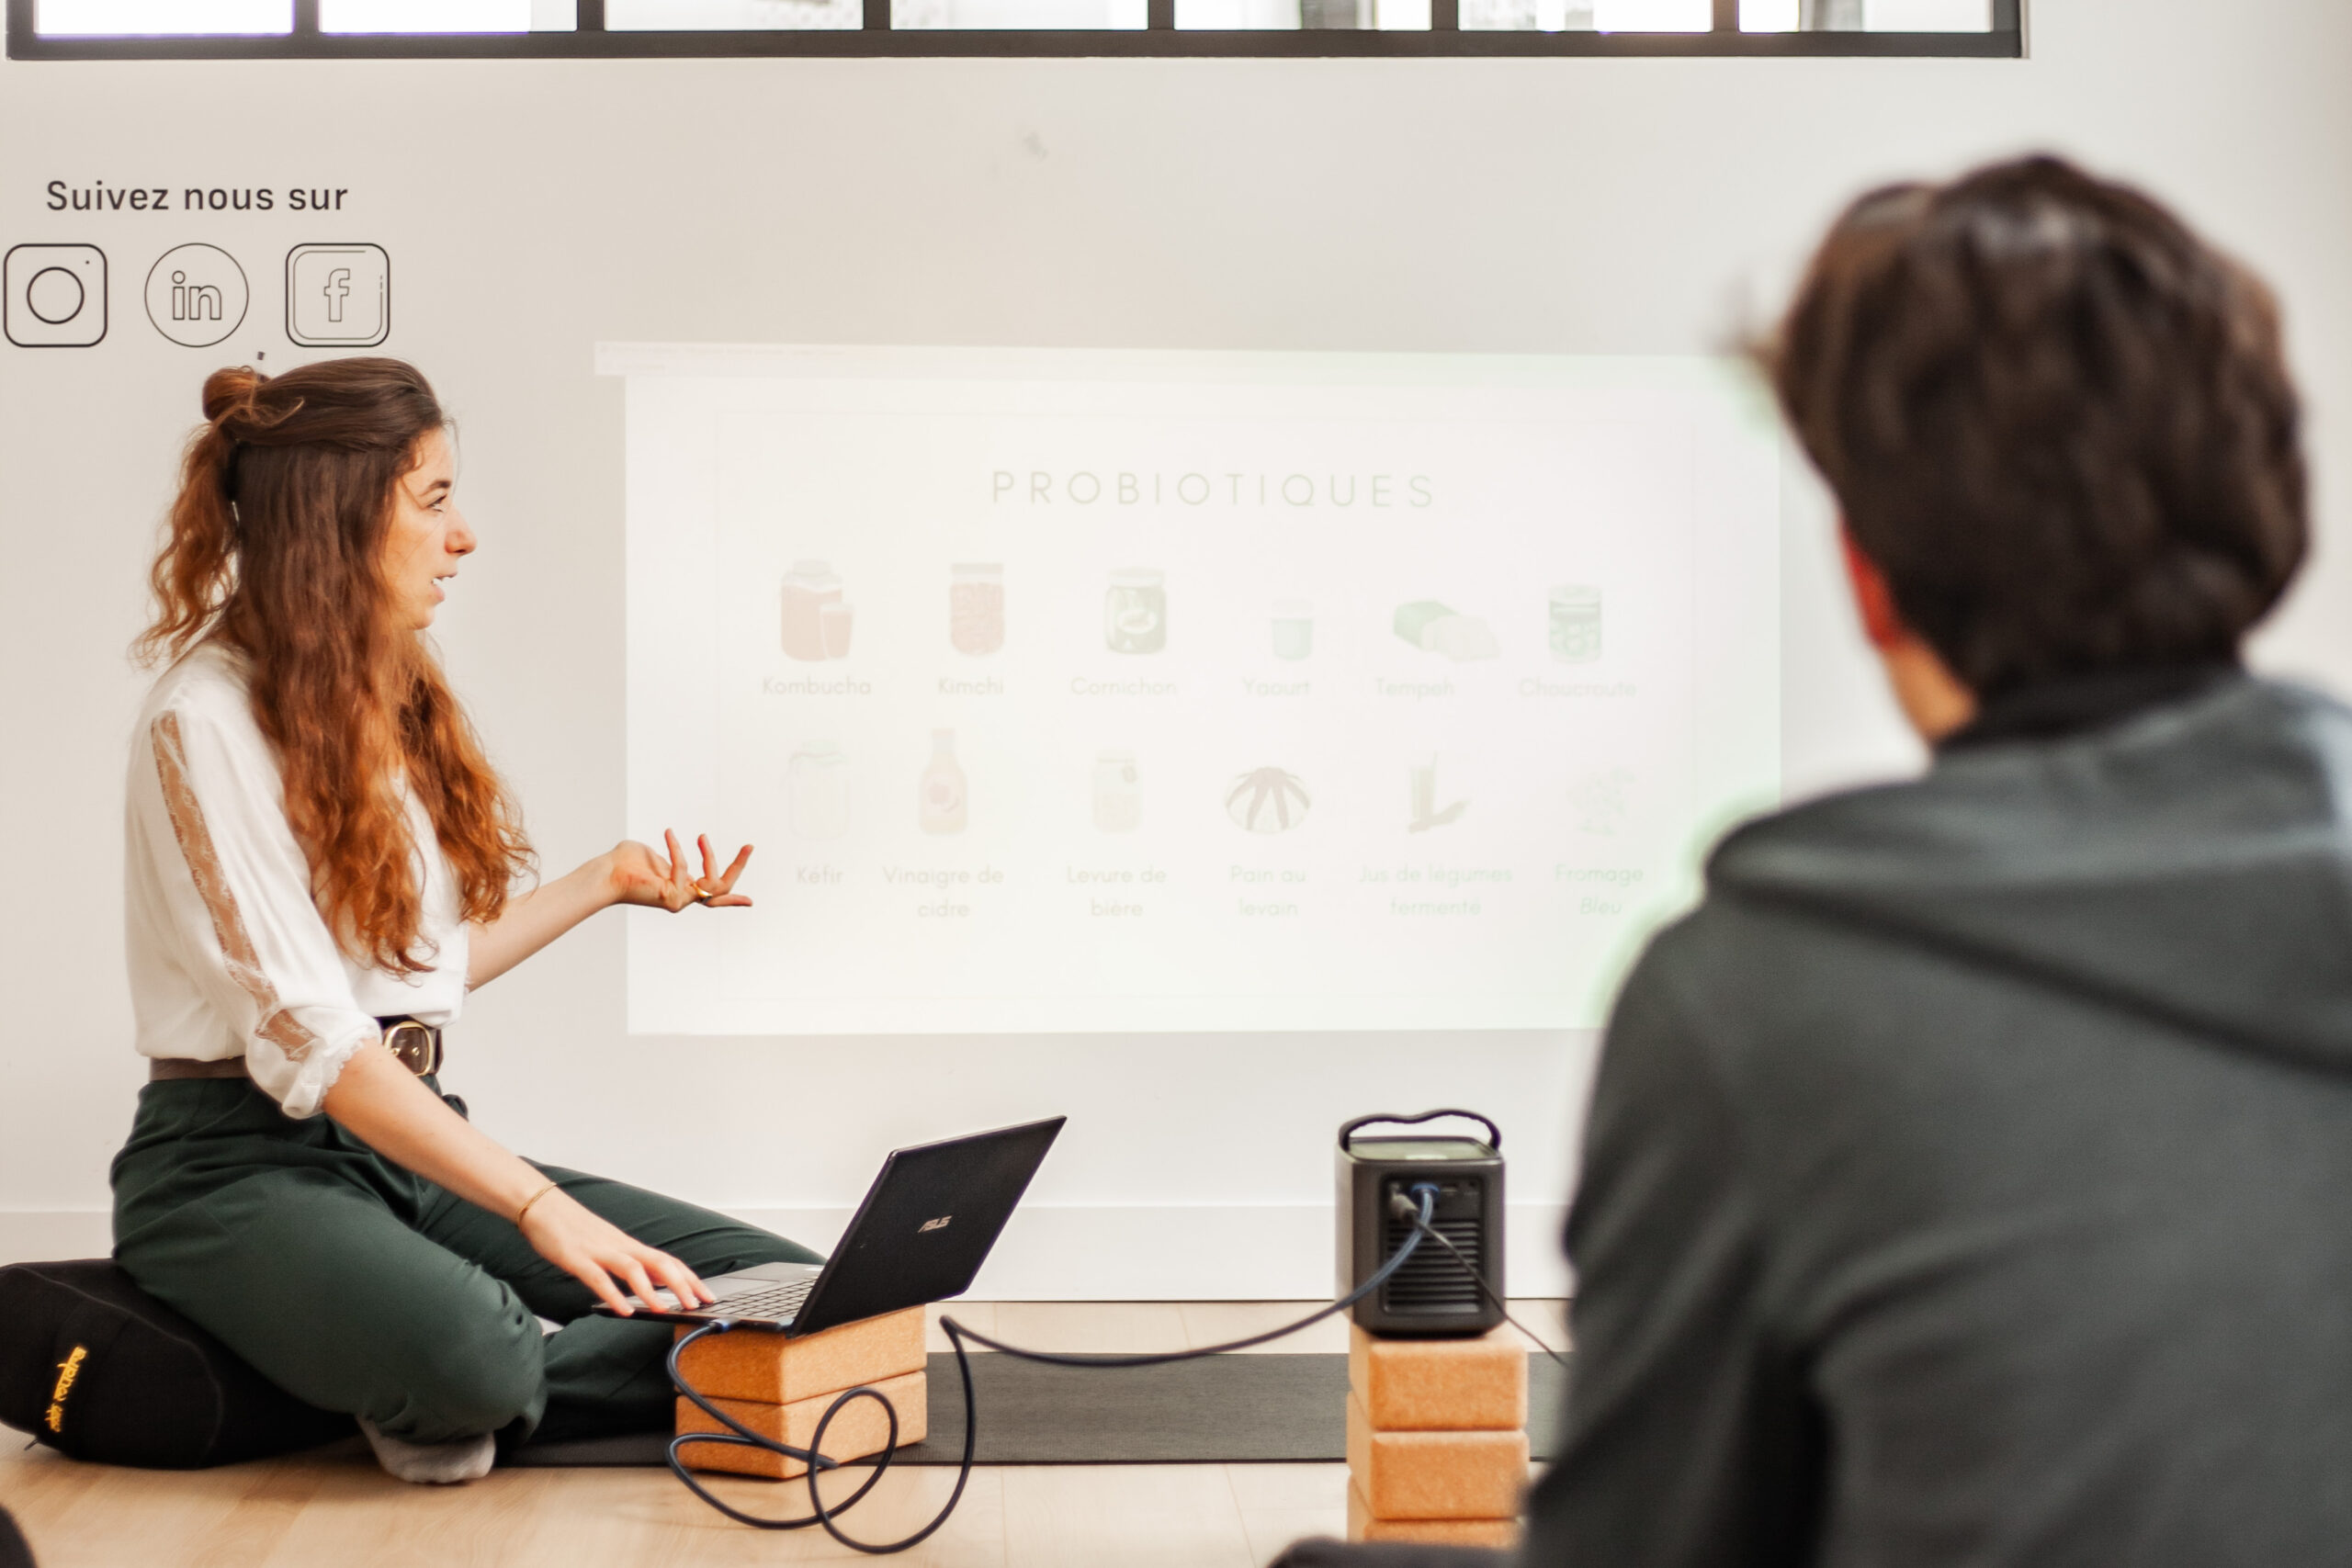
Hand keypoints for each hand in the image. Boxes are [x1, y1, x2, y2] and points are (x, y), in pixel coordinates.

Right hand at [518, 1187, 715, 1315]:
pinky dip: (613, 1294)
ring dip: (650, 1291)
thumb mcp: (607, 1247)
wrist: (543, 1206)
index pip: (668, 1262)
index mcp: (629, 1246)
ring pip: (633, 1269)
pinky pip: (599, 1277)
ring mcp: (600, 1251)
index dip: (690, 1279)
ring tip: (663, 1310)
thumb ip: (628, 1264)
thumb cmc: (573, 1229)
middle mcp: (621, 1246)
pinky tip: (623, 1310)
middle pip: (660, 1263)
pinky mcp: (577, 1258)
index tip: (707, 1296)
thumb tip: (651, 1282)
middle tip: (697, 1306)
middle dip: (682, 1285)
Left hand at [607, 831, 752, 912]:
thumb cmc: (626, 862)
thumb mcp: (656, 857)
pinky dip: (676, 848)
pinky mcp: (670, 898)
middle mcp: (682, 899)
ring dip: (709, 856)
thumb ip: (672, 858)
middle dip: (738, 867)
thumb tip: (677, 855)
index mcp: (680, 890)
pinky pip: (683, 867)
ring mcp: (678, 901)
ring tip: (701, 836)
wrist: (606, 873)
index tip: (751, 902)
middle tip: (749, 846)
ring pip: (711, 882)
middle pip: (721, 890)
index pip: (712, 896)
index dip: (732, 899)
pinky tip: (668, 833)